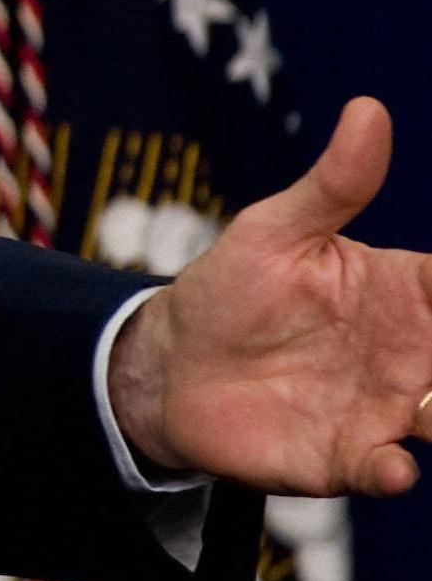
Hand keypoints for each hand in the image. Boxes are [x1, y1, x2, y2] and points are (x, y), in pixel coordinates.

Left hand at [109, 96, 431, 495]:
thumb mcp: (279, 229)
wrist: (172, 363)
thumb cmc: (234, 288)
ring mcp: (388, 410)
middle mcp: (413, 356)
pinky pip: (387, 470)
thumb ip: (334, 184)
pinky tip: (391, 463)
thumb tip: (369, 109)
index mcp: (408, 294)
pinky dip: (394, 471)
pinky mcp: (347, 457)